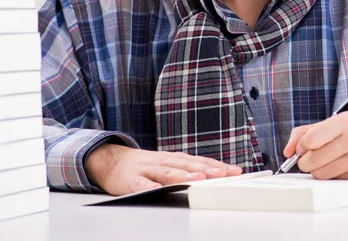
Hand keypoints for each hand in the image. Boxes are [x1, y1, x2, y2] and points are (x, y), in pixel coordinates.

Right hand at [85, 144, 241, 194]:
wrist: (111, 160)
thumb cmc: (144, 166)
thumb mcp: (167, 165)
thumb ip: (187, 170)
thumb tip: (214, 176)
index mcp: (174, 158)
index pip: (200, 161)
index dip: (218, 166)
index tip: (236, 171)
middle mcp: (164, 161)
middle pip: (188, 165)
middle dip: (208, 169)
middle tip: (225, 174)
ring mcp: (148, 169)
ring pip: (168, 171)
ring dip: (184, 174)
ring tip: (200, 179)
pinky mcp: (131, 180)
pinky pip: (142, 184)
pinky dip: (152, 186)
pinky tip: (161, 189)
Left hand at [283, 113, 347, 180]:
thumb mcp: (340, 121)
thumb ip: (309, 131)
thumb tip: (287, 150)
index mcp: (344, 122)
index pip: (310, 139)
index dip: (300, 147)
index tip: (302, 148)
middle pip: (312, 160)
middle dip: (305, 162)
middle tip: (309, 159)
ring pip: (321, 174)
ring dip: (317, 171)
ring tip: (326, 162)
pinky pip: (336, 181)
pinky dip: (333, 176)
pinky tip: (341, 166)